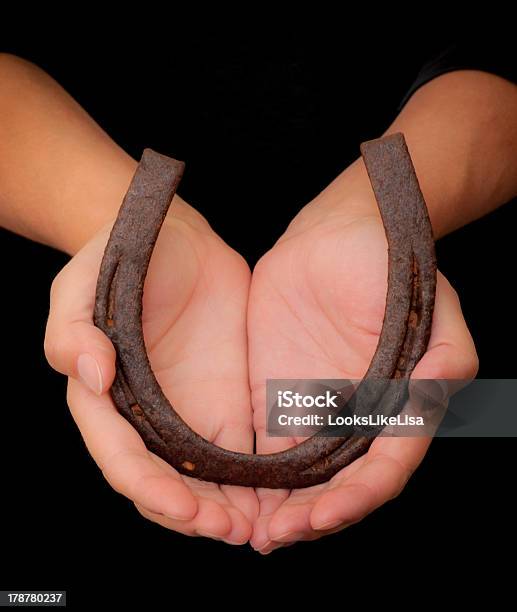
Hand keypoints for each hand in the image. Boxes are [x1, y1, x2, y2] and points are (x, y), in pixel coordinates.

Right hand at [45, 198, 257, 543]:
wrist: (175, 240)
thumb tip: (89, 375)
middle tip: (235, 532)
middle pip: (166, 483)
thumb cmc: (117, 259)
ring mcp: (187, 413)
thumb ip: (73, 330)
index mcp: (105, 399)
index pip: (123, 459)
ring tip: (259, 528)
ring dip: (227, 510)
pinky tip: (278, 495)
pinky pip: (239, 452)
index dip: (152, 489)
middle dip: (196, 514)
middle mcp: (144, 417)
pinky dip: (254, 482)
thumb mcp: (80, 285)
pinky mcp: (225, 401)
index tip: (187, 508)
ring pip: (204, 480)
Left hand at [247, 179, 478, 552]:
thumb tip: (432, 399)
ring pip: (300, 478)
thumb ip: (446, 357)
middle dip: (311, 517)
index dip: (355, 497)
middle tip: (276, 538)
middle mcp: (357, 419)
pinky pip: (264, 445)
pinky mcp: (275, 396)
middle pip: (338, 484)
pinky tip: (233, 494)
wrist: (334, 234)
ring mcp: (315, 410)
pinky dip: (252, 477)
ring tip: (252, 533)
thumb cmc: (389, 264)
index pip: (381, 468)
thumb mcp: (432, 306)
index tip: (319, 515)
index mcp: (398, 408)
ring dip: (279, 509)